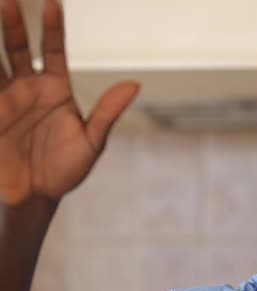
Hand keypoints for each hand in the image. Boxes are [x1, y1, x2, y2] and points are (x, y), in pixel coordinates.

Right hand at [0, 0, 139, 205]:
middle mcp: (28, 88)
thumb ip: (107, 112)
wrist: (37, 196)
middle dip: (11, 24)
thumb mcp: (92, 142)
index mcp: (56, 89)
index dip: (53, 28)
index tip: (53, 3)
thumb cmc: (68, 169)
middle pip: (16, 47)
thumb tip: (134, 84)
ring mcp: (4, 99)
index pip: (53, 50)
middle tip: (9, 1)